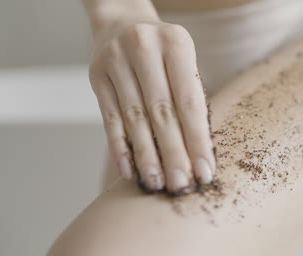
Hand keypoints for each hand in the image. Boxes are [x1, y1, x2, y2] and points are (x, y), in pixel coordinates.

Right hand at [88, 20, 214, 194]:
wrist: (122, 23)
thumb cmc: (163, 53)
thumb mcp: (183, 62)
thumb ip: (191, 99)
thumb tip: (199, 154)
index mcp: (176, 43)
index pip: (189, 101)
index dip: (198, 139)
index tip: (205, 171)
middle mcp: (144, 48)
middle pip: (161, 112)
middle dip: (174, 153)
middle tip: (182, 184)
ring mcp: (116, 61)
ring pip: (135, 118)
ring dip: (147, 156)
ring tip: (158, 183)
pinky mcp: (97, 76)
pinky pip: (110, 118)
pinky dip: (120, 147)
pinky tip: (130, 170)